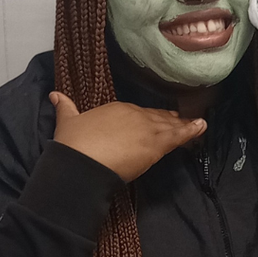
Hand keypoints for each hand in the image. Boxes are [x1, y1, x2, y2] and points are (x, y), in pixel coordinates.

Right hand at [49, 92, 205, 182]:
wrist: (81, 162)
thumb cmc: (73, 144)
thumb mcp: (67, 121)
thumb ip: (66, 107)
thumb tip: (55, 95)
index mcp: (116, 109)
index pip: (138, 113)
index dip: (148, 117)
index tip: (154, 119)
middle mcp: (134, 115)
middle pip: (155, 118)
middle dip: (168, 120)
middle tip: (180, 119)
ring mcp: (147, 129)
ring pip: (169, 127)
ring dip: (182, 126)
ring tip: (196, 124)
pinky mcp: (156, 145)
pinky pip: (179, 136)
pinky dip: (191, 131)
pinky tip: (201, 127)